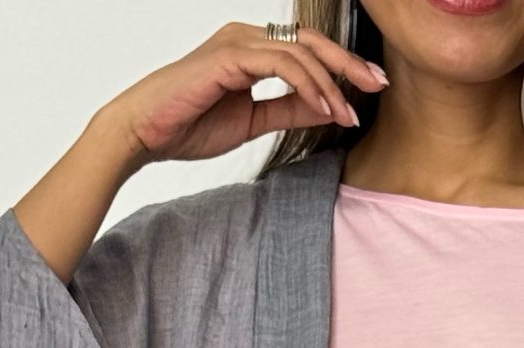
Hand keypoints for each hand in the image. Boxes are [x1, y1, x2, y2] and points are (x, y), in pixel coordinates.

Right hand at [15, 25, 387, 281]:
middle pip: (310, 44)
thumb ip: (286, 110)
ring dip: (330, 83)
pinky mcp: (229, 56)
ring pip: (300, 53)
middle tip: (378, 85)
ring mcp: (237, 43)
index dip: (341, 70)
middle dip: (349, 64)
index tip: (367, 92)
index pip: (306, 53)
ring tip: (348, 114)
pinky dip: (307, 84)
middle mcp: (247, 39)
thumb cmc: (188, 125)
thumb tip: (322, 110)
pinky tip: (324, 108)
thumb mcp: (252, 121)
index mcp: (251, 51)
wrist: (144, 132)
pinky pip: (281, 63)